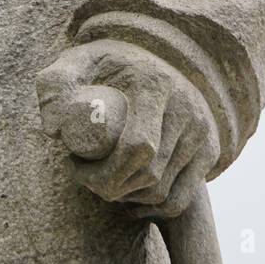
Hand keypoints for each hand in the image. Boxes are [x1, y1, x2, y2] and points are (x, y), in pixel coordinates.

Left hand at [35, 39, 219, 217]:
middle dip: (111, 188)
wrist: (154, 55)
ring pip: (165, 191)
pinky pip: (182, 197)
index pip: (138, 147)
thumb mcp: (76, 62)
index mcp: (155, 84)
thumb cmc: (107, 64)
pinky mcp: (209, 149)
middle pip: (151, 174)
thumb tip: (55, 129)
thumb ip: (55, 85)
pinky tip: (129, 202)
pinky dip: (154, 208)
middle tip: (85, 178)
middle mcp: (186, 107)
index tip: (74, 166)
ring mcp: (202, 130)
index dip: (103, 172)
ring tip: (103, 181)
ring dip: (129, 198)